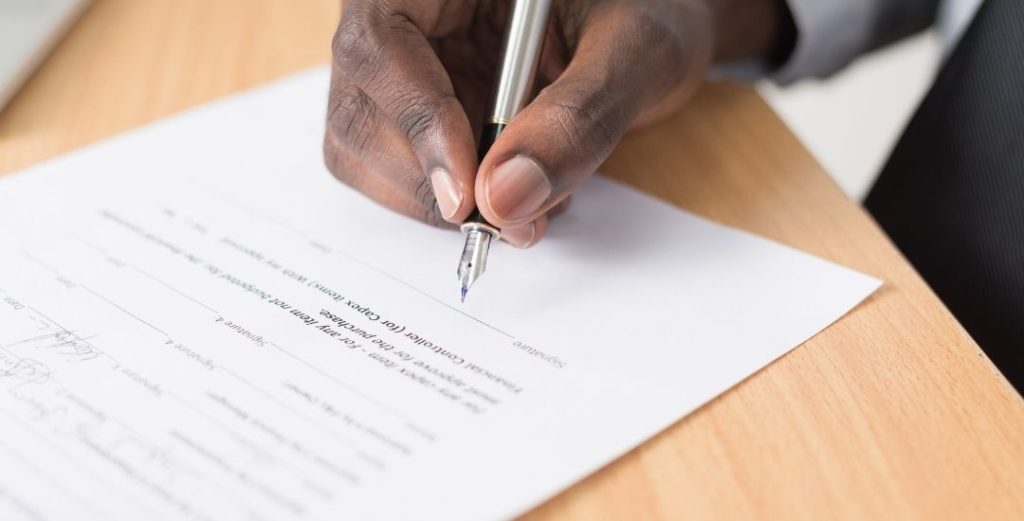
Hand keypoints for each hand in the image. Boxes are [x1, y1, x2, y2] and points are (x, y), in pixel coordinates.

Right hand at [324, 0, 789, 246]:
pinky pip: (394, 170)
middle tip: (508, 220)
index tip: (466, 196)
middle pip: (359, 105)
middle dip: (427, 180)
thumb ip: (579, 119)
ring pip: (362, 147)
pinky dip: (445, 202)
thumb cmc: (647, 13)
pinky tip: (507, 188)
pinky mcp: (409, 110)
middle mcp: (407, 13)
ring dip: (433, 200)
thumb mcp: (638, 52)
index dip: (416, 122)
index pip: (382, 41)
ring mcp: (401, 66)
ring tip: (524, 202)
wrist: (646, 28)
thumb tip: (505, 199)